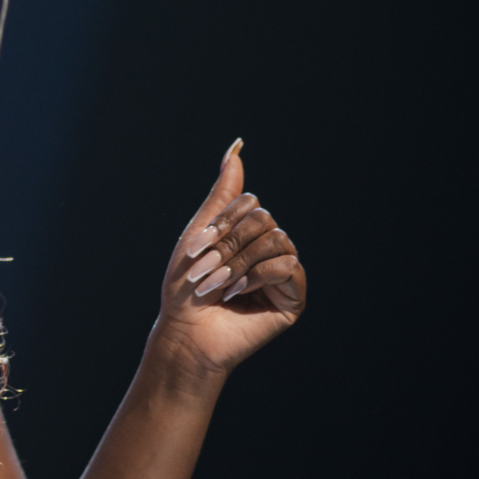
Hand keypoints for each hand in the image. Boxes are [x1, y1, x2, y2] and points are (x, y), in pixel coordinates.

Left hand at [151, 139, 306, 378]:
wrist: (186, 331)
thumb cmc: (187, 287)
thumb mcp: (200, 232)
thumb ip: (223, 193)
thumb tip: (237, 147)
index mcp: (249, 234)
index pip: (251, 203)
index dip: (222, 223)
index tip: (197, 250)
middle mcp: (270, 250)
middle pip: (264, 220)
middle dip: (228, 245)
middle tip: (206, 272)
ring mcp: (283, 274)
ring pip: (277, 239)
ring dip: (240, 262)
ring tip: (219, 286)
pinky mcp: (292, 298)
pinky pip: (288, 265)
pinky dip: (258, 276)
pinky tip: (237, 294)